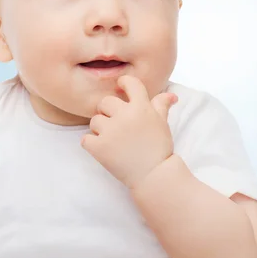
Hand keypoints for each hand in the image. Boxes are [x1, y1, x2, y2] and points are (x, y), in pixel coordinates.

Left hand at [81, 75, 178, 190]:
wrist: (154, 175)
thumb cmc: (159, 147)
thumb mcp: (163, 123)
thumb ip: (161, 105)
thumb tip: (170, 95)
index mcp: (141, 107)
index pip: (129, 83)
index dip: (124, 83)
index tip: (121, 87)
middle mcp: (125, 115)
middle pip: (105, 102)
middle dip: (109, 112)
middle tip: (117, 124)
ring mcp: (110, 131)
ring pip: (94, 121)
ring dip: (100, 129)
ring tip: (113, 140)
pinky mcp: (99, 147)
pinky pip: (85, 139)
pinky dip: (91, 144)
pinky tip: (103, 149)